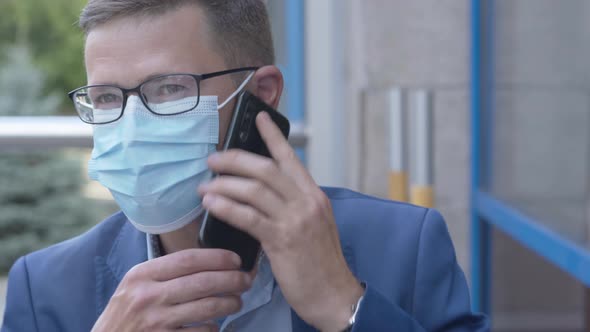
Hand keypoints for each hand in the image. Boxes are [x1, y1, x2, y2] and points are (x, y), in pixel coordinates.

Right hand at [92, 249, 252, 331]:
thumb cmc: (125, 316)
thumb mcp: (135, 287)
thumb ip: (164, 273)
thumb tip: (209, 262)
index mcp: (141, 275)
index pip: (188, 259)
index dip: (217, 257)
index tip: (235, 259)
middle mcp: (147, 297)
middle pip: (203, 282)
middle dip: (232, 279)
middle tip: (246, 280)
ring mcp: (156, 322)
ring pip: (208, 308)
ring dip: (230, 303)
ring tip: (237, 301)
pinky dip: (214, 328)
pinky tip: (216, 325)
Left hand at [199, 112, 363, 331]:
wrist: (335, 295)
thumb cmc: (321, 264)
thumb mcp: (314, 226)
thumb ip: (293, 206)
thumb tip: (261, 194)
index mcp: (314, 196)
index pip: (291, 158)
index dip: (273, 136)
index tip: (259, 118)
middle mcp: (307, 202)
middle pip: (266, 169)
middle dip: (235, 160)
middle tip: (214, 160)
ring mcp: (296, 220)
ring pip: (254, 189)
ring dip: (224, 184)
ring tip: (205, 186)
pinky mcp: (282, 240)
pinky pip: (248, 217)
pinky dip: (226, 207)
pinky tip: (212, 204)